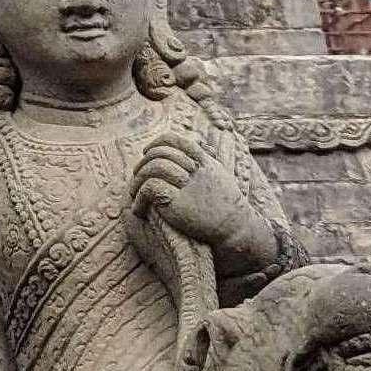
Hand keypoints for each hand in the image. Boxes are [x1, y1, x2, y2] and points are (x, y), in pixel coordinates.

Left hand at [131, 130, 257, 258]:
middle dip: (144, 163)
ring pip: (153, 169)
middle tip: (136, 174)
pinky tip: (138, 208)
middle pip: (161, 155)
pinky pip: (151, 188)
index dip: (157, 142)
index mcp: (204, 161)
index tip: (146, 152)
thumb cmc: (226, 202)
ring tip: (133, 192)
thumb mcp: (219, 173)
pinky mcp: (179, 204)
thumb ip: (206, 156)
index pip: (176, 140)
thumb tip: (197, 140)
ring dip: (138, 180)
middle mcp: (196, 171)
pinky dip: (140, 196)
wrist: (236, 230)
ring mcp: (187, 186)